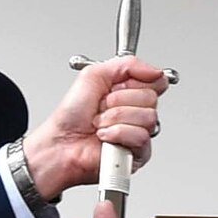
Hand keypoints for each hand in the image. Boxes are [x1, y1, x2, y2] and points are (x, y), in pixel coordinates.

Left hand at [20, 56, 170, 199]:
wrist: (61, 143)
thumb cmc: (71, 116)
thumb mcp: (94, 74)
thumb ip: (128, 65)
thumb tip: (156, 71)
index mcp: (130, 92)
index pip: (156, 81)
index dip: (134, 82)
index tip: (115, 87)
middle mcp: (136, 112)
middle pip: (151, 98)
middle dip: (119, 101)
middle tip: (102, 107)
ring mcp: (138, 132)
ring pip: (147, 117)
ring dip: (115, 118)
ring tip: (100, 123)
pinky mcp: (138, 153)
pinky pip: (140, 137)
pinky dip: (117, 134)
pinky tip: (105, 136)